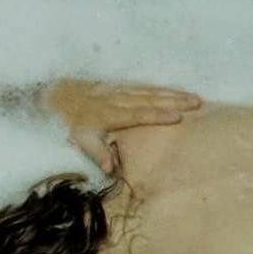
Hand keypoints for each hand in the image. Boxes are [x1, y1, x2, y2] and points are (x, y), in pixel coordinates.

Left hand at [47, 79, 202, 172]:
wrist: (54, 94)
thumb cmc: (68, 121)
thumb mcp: (78, 139)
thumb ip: (96, 152)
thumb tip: (111, 168)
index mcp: (110, 113)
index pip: (139, 114)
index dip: (159, 115)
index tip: (179, 117)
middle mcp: (118, 98)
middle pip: (151, 98)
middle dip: (175, 100)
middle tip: (198, 102)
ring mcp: (120, 90)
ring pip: (150, 90)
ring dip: (173, 92)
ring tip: (194, 97)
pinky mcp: (119, 85)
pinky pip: (144, 86)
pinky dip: (161, 88)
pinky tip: (174, 90)